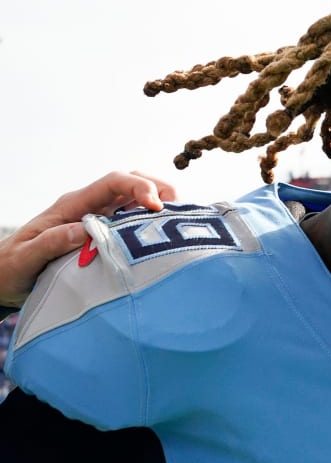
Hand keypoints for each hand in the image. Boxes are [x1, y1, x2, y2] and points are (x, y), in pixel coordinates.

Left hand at [0, 171, 175, 307]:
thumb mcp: (25, 258)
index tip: (157, 208)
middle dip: (159, 189)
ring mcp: (99, 219)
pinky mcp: (106, 234)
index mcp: (73, 205)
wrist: (2, 280)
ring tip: (181, 222)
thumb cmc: (10, 268)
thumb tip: (85, 230)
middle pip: (132, 182)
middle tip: (179, 210)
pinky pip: (135, 220)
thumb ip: (52, 243)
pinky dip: (156, 223)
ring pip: (138, 199)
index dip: (139, 188)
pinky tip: (167, 237)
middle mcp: (90, 207)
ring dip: (162, 204)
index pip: (113, 182)